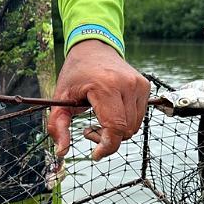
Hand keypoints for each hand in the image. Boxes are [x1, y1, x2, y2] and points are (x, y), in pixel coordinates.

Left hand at [47, 39, 149, 160]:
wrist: (93, 47)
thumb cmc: (75, 74)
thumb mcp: (60, 100)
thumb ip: (58, 127)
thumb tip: (61, 152)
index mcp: (106, 86)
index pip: (116, 127)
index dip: (107, 146)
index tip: (95, 155)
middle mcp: (127, 84)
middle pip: (126, 131)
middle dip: (108, 140)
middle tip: (89, 130)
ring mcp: (139, 84)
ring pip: (134, 127)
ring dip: (117, 132)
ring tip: (98, 121)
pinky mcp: (145, 86)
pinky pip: (139, 117)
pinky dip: (125, 122)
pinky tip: (111, 114)